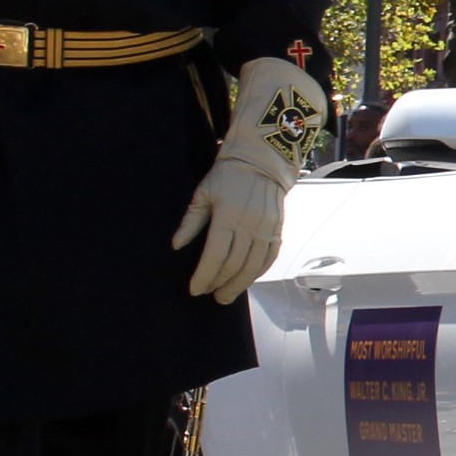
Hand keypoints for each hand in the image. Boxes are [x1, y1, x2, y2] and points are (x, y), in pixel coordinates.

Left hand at [170, 56, 327, 300]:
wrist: (263, 159)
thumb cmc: (228, 174)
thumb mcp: (203, 193)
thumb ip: (191, 221)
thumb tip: (177, 246)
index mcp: (228, 216)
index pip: (215, 256)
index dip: (204, 276)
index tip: (195, 289)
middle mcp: (250, 225)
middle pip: (234, 266)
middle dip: (220, 285)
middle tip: (211, 296)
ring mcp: (267, 229)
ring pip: (254, 266)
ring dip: (240, 284)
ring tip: (226, 295)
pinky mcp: (278, 229)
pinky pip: (270, 258)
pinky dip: (258, 272)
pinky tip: (247, 279)